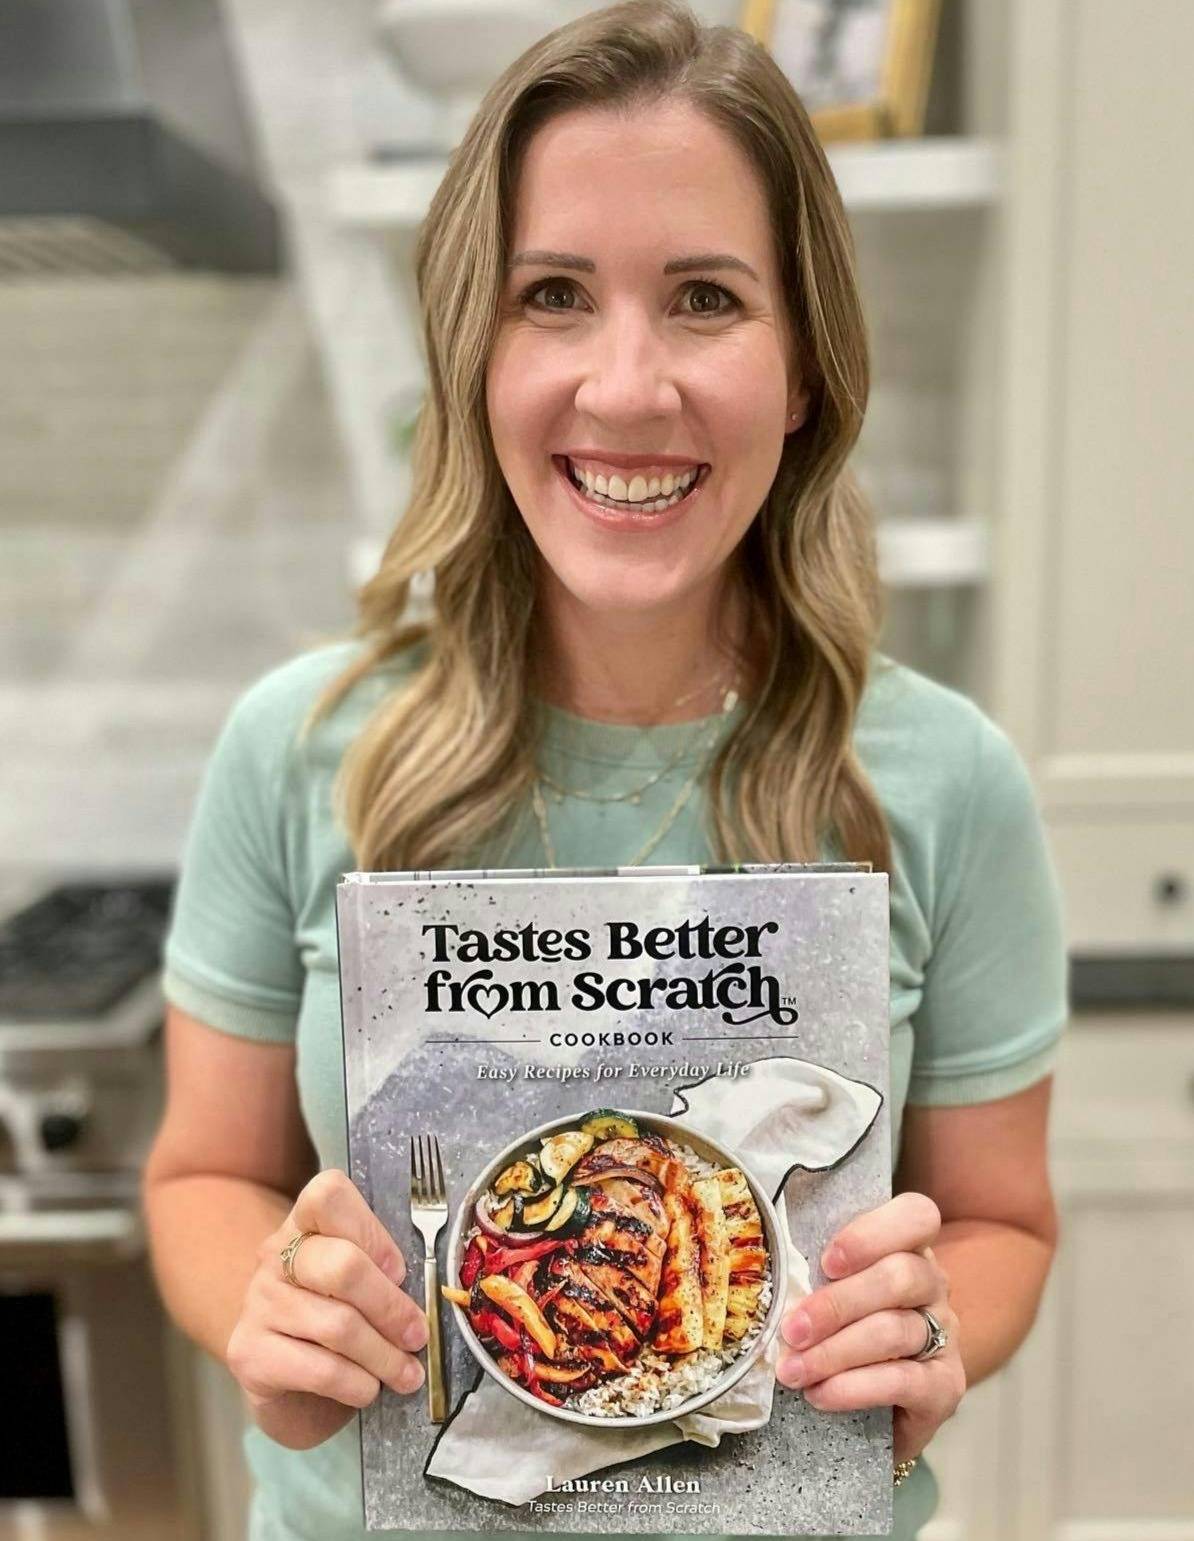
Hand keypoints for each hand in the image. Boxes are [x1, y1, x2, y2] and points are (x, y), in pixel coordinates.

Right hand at [226, 1168, 428, 1449]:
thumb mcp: (358, 1282)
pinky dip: (357, 1384)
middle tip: (417, 1334)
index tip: (399, 1271)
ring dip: (384, 1356)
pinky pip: (320, 1370)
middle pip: (341, 1266)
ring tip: (408, 1374)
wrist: (281, 1378)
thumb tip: (427, 1296)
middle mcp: (274, 1256)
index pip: (328, 1195)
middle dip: (391, 1306)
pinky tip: (369, 1390)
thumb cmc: (335, 1315)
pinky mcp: (249, 1355)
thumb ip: (382, 1271)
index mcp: (304, 1223)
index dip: (372, 1232)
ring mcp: (257, 1304)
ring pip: (337, 1326)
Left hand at [776, 1192, 964, 1464]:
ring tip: (791, 1371)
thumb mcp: (825, 1287)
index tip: (827, 1262)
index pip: (916, 1216)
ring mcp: (944, 1334)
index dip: (873, 1233)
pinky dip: (856, 1388)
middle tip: (790, 1330)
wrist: (876, 1404)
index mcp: (907, 1246)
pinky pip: (905, 1381)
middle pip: (900, 1277)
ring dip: (835, 1352)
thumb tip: (761, 1260)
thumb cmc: (838, 1328)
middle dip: (836, 1304)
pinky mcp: (946, 1386)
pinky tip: (819, 1394)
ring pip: (895, 1330)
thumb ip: (809, 1268)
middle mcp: (933, 1284)